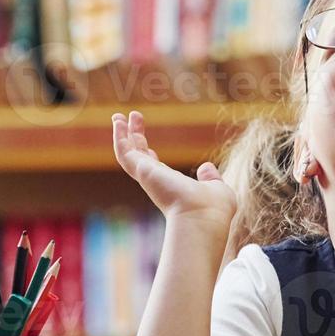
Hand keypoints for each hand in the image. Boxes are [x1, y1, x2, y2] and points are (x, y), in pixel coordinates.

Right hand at [113, 111, 236, 229]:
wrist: (204, 219)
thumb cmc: (213, 210)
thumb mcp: (216, 188)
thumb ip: (210, 178)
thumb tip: (206, 168)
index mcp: (172, 186)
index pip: (154, 167)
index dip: (148, 153)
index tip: (144, 142)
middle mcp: (157, 182)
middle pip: (139, 156)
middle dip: (134, 137)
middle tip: (132, 118)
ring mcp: (148, 177)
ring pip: (128, 153)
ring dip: (122, 134)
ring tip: (118, 116)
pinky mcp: (143, 171)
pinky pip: (125, 152)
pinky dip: (119, 137)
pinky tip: (119, 121)